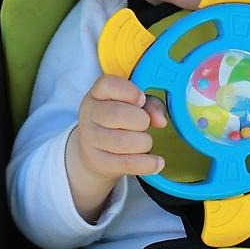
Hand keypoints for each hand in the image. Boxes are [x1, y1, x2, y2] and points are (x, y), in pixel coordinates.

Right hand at [66, 75, 167, 220]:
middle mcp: (89, 114)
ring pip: (123, 141)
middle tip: (144, 124)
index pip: (108, 84)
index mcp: (97, 94)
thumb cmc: (118, 122)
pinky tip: (157, 162)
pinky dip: (147, 164)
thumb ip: (150, 105)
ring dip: (144, 142)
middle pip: (117, 114)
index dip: (129, 91)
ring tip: (144, 142)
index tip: (141, 99)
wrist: (94, 151)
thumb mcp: (133, 106)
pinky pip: (126, 163)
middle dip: (141, 120)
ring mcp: (90, 139)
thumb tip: (160, 120)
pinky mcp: (97, 161)